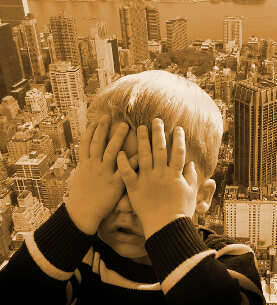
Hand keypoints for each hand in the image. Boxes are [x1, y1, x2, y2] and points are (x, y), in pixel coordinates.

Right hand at [66, 115, 136, 234]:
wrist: (82, 215)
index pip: (86, 143)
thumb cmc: (81, 198)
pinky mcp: (114, 184)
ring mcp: (104, 174)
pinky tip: (139, 152)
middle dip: (105, 129)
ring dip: (118, 137)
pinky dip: (131, 160)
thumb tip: (88, 157)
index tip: (96, 120)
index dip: (91, 131)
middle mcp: (93, 166)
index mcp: (84, 164)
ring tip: (126, 126)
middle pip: (98, 143)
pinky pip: (124, 170)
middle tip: (112, 117)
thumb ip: (86, 167)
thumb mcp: (79, 178)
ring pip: (111, 151)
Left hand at [117, 118, 197, 238]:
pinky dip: (123, 162)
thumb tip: (192, 164)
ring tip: (139, 128)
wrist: (166, 227)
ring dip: (141, 140)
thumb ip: (191, 177)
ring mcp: (147, 180)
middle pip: (160, 148)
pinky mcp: (135, 188)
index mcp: (175, 174)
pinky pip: (127, 173)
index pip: (178, 151)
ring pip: (144, 155)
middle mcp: (161, 173)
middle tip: (155, 120)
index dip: (178, 138)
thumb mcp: (190, 193)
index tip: (178, 128)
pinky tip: (120, 152)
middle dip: (158, 133)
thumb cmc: (180, 212)